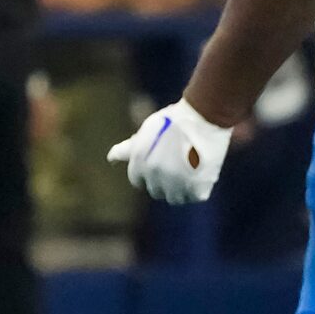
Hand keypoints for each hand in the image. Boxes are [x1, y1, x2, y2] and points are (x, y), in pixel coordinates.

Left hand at [107, 97, 231, 203]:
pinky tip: (202, 171)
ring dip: (181, 188)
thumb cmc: (174, 119)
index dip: (147, 173)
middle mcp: (155, 175)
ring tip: (190, 169)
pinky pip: (195, 196)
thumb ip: (130, 148)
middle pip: (156, 191)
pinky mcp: (197, 189)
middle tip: (177, 164)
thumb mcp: (147, 129)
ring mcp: (176, 184)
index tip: (159, 163)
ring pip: (176, 198)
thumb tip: (111, 158)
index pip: (137, 180)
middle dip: (164, 181)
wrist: (203, 115)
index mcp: (139, 162)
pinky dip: (199, 187)